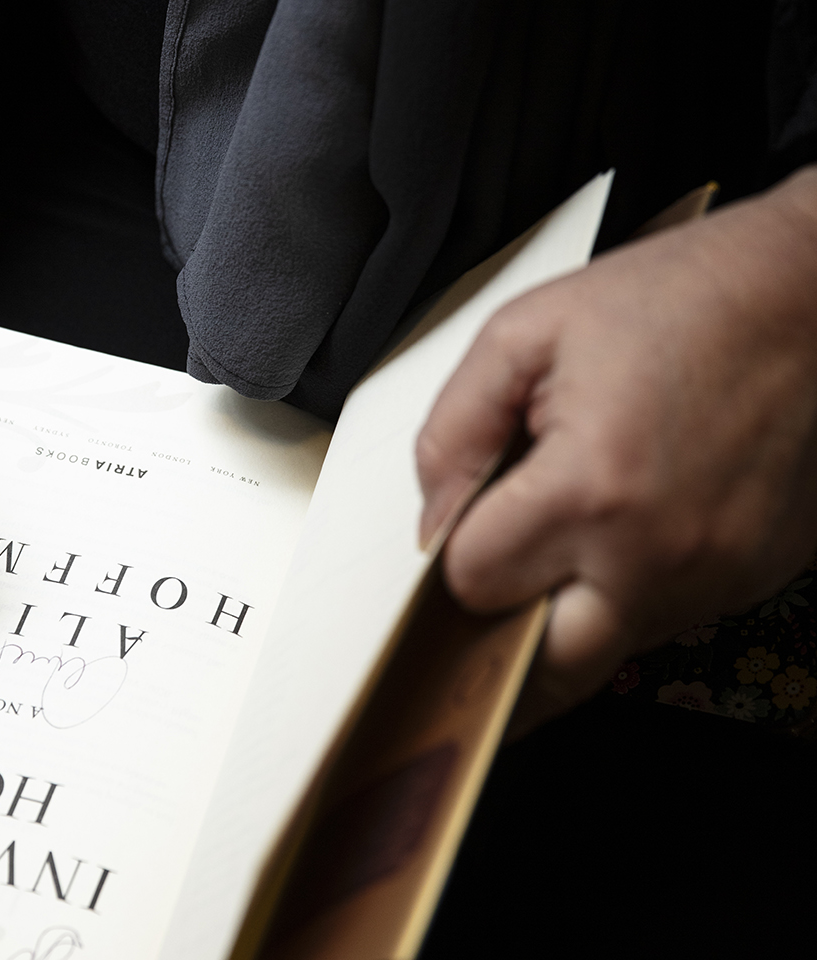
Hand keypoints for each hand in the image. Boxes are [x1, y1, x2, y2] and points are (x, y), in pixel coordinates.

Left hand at [417, 167, 816, 728]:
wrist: (812, 290)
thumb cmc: (680, 299)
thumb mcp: (524, 335)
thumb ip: (452, 434)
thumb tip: (434, 521)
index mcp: (592, 490)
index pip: (476, 584)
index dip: (459, 552)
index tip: (473, 515)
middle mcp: (661, 555)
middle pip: (543, 666)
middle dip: (507, 620)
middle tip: (503, 564)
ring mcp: (717, 578)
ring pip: (606, 648)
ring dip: (570, 608)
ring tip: (577, 525)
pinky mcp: (756, 579)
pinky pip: (666, 619)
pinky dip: (631, 591)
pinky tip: (634, 522)